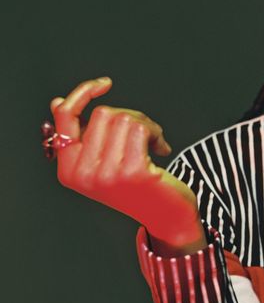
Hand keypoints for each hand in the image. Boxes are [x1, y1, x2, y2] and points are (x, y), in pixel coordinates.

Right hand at [50, 77, 205, 248]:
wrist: (167, 219)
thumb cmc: (137, 188)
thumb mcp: (102, 164)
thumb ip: (83, 138)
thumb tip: (57, 102)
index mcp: (68, 171)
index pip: (65, 117)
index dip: (82, 94)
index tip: (105, 84)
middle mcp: (83, 174)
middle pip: (102, 114)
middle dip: (129, 116)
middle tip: (147, 135)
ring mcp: (107, 174)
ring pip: (123, 118)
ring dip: (146, 125)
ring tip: (154, 143)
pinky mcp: (133, 172)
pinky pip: (140, 128)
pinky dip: (156, 132)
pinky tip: (163, 149)